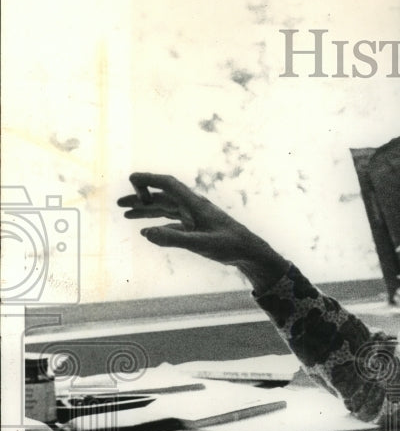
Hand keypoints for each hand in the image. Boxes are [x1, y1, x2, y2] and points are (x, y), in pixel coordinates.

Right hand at [117, 172, 288, 290]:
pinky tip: (145, 232)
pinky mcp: (196, 227)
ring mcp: (194, 216)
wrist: (249, 252)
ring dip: (146, 210)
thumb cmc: (229, 245)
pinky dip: (157, 224)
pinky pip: (172, 222)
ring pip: (165, 209)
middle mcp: (193, 207)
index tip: (131, 178)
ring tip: (126, 214)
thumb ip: (173, 239)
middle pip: (162, 197)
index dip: (149, 179)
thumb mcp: (201, 244)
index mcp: (195, 204)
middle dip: (140, 198)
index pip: (168, 184)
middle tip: (119, 204)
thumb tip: (145, 234)